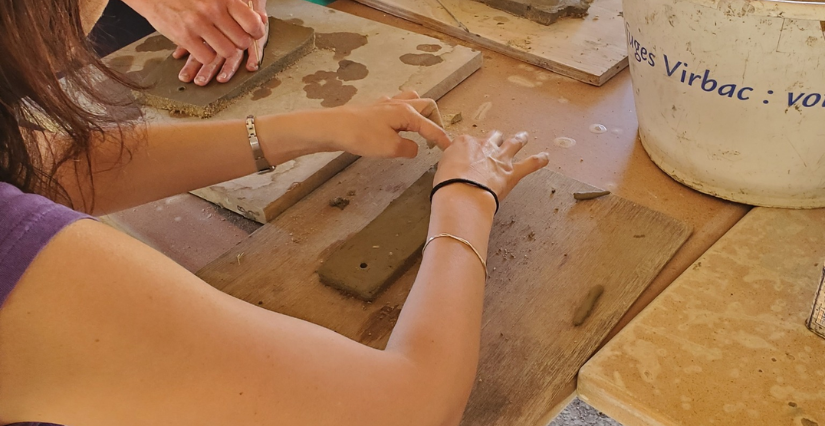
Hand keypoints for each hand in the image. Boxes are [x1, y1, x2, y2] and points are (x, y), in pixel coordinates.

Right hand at [175, 5, 267, 85]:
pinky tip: (202, 47)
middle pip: (242, 41)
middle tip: (232, 40)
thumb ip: (235, 4)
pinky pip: (207, 58)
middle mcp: (213, 10)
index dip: (256, 32)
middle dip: (239, 43)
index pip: (252, 22)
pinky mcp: (184, 36)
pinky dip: (206, 56)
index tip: (252, 33)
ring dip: (224, 51)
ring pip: (228, 52)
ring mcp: (198, 24)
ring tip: (217, 44)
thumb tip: (260, 19)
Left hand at [293, 91, 451, 157]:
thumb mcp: (391, 148)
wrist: (333, 128)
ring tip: (420, 128)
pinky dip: (404, 113)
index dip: (442, 139)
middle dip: (435, 119)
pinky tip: (397, 125)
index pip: (431, 127)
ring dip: (420, 112)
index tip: (450, 148)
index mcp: (407, 113)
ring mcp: (385, 104)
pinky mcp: (374, 109)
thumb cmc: (362, 136)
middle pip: (426, 104)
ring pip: (411, 100)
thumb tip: (414, 148)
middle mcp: (399, 104)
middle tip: (435, 137)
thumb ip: (409, 148)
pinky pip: (396, 105)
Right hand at [434, 131, 549, 200]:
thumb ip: (450, 166)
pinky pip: (530, 164)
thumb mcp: (440, 170)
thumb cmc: (447, 185)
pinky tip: (546, 157)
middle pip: (492, 137)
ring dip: (519, 139)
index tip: (468, 154)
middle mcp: (484, 147)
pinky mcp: (512, 172)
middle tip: (497, 139)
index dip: (470, 149)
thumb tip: (450, 171)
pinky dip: (539, 161)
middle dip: (495, 138)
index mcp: (464, 143)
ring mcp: (500, 158)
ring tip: (523, 136)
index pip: (469, 142)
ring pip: (513, 143)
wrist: (461, 193)